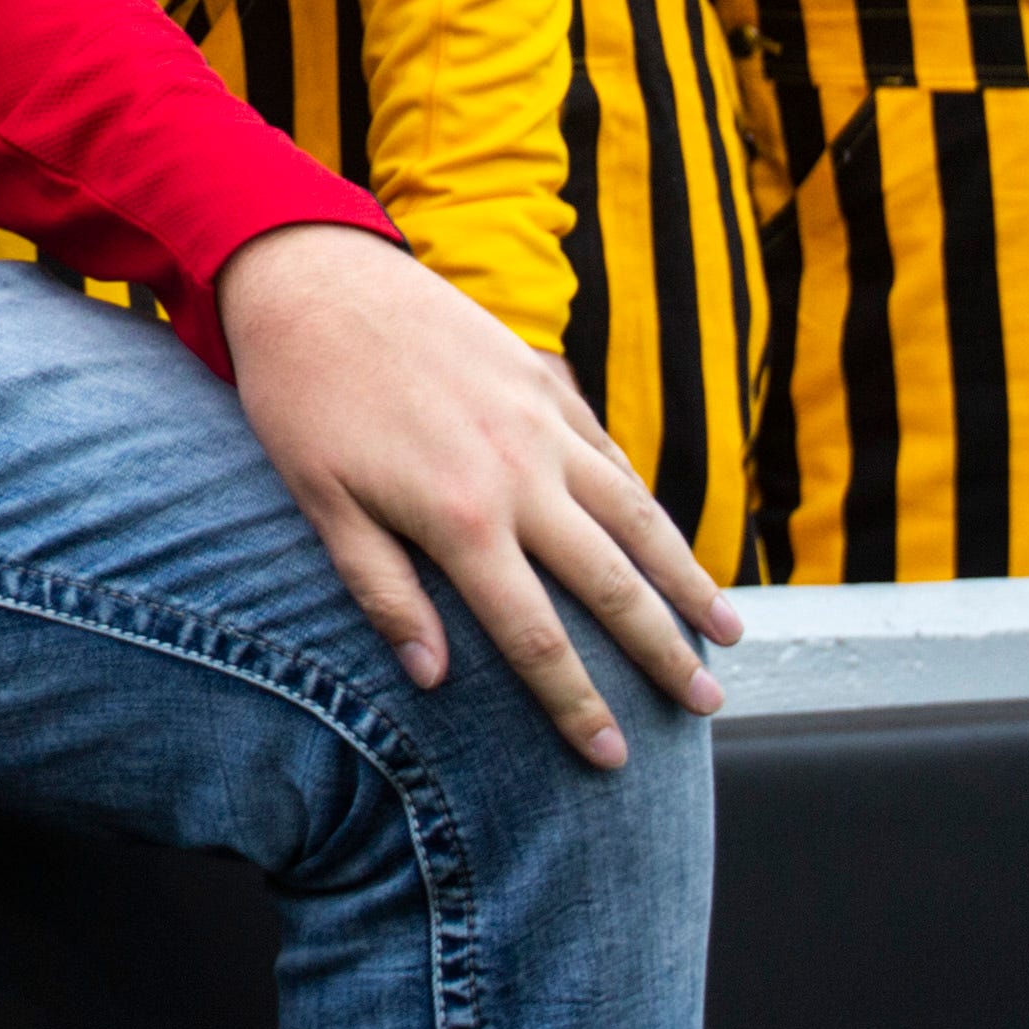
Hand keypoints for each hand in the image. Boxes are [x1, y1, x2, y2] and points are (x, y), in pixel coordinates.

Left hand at [215, 222, 731, 766]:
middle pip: (612, 584)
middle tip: (708, 705)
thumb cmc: (302, 398)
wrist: (310, 272)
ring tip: (727, 630)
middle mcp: (520, 473)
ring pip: (635, 514)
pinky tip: (667, 534)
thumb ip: (384, 594)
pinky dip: (645, 497)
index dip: (579, 704)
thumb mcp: (322, 504)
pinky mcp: (542, 379)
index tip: (613, 755)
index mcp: (462, 518)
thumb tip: (433, 679)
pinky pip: (609, 451)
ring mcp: (540, 422)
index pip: (537, 638)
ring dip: (686, 577)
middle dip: (663, 653)